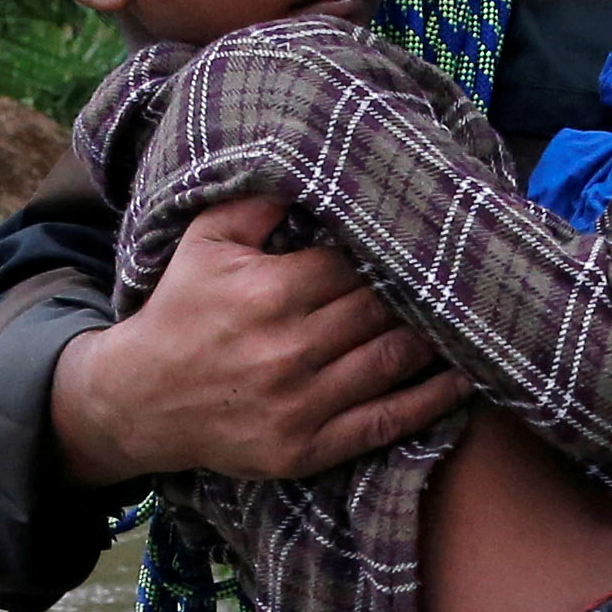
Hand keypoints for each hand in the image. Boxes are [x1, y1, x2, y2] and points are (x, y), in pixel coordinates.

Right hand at [50, 193, 466, 488]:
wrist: (140, 400)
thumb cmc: (180, 311)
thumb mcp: (202, 242)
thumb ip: (255, 202)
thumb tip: (313, 163)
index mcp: (269, 291)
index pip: (355, 264)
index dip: (389, 251)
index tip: (420, 239)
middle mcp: (289, 349)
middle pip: (381, 310)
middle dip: (419, 292)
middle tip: (459, 275)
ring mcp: (300, 404)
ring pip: (392, 361)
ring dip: (437, 340)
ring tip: (471, 318)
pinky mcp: (307, 448)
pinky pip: (385, 422)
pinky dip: (430, 402)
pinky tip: (462, 380)